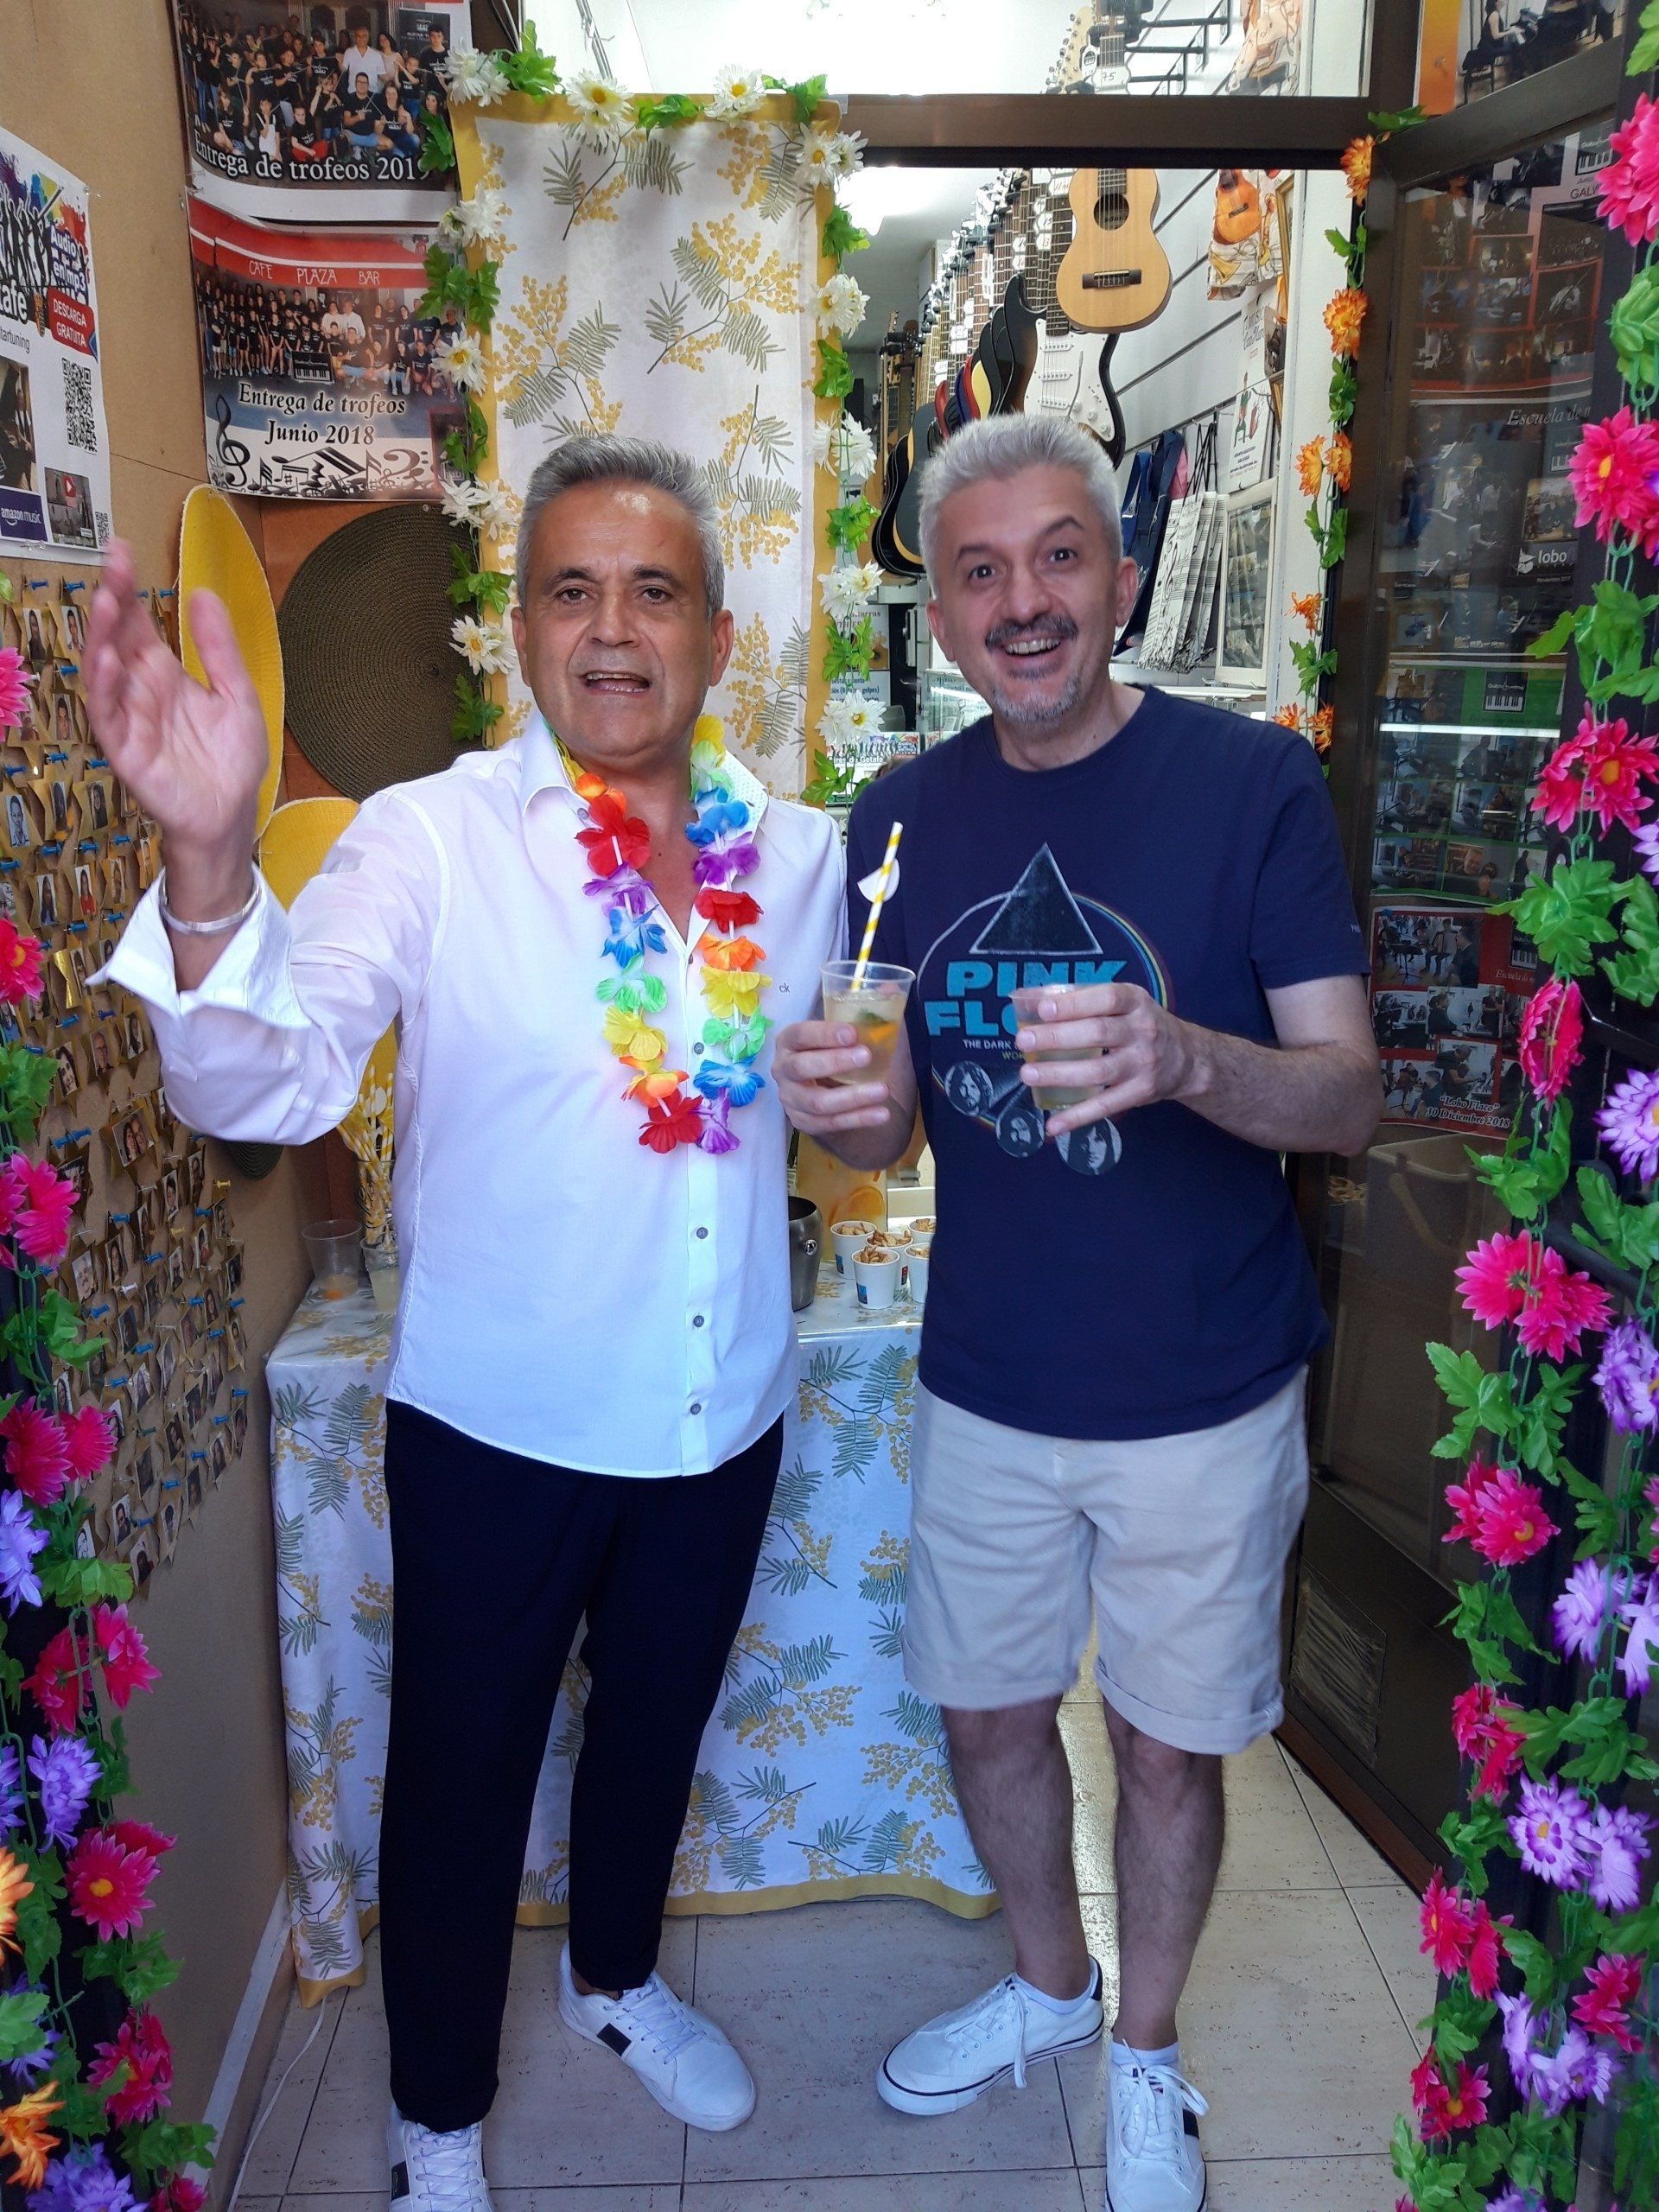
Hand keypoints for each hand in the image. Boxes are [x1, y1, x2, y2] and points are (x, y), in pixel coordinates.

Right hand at [85, 538, 265, 895]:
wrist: (231, 815)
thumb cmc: (231, 760)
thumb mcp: (237, 695)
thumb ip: (219, 649)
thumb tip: (203, 593)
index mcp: (163, 674)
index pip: (137, 624)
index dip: (128, 589)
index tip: (123, 550)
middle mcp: (139, 690)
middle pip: (117, 638)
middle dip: (111, 600)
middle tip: (113, 562)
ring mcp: (129, 718)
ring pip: (104, 672)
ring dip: (101, 637)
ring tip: (105, 601)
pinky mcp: (126, 750)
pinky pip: (107, 717)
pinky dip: (104, 689)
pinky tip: (108, 661)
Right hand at [772, 1018, 895, 1137]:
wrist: (834, 1091)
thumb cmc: (840, 1053)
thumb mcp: (853, 1031)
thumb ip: (868, 1010)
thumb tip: (891, 987)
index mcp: (790, 1041)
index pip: (801, 1035)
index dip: (824, 1034)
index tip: (853, 1033)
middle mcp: (783, 1069)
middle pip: (801, 1067)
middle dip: (835, 1062)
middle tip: (867, 1056)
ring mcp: (790, 1099)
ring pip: (817, 1102)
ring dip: (852, 1097)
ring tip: (883, 1089)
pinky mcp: (802, 1122)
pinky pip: (829, 1124)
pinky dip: (858, 1119)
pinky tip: (882, 1113)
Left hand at [1014, 982, 1196, 1138]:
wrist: (1187, 1058)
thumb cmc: (1139, 1024)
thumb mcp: (1122, 1003)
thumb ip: (1080, 999)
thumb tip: (1028, 998)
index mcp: (1136, 1002)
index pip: (1106, 998)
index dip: (1074, 1004)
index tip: (1042, 1009)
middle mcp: (1143, 1031)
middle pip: (1098, 1033)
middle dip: (1057, 1038)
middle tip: (1023, 1041)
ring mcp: (1143, 1064)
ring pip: (1098, 1071)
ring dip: (1060, 1074)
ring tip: (1028, 1074)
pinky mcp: (1140, 1092)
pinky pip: (1106, 1106)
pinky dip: (1078, 1117)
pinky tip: (1053, 1124)